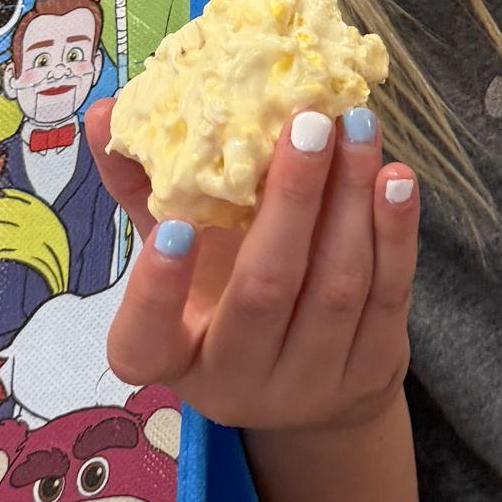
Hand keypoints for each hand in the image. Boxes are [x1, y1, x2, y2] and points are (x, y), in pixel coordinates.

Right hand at [86, 98, 417, 433]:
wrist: (312, 389)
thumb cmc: (225, 299)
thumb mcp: (182, 259)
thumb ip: (145, 190)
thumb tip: (105, 113)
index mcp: (170, 357)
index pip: (145, 340)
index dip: (157, 287)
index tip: (176, 226)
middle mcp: (236, 382)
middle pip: (265, 294)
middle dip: (290, 202)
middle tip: (308, 124)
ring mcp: (310, 383)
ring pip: (336, 286)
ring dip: (351, 199)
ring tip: (357, 129)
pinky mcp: (371, 372)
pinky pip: (387, 295)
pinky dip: (394, 232)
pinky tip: (396, 178)